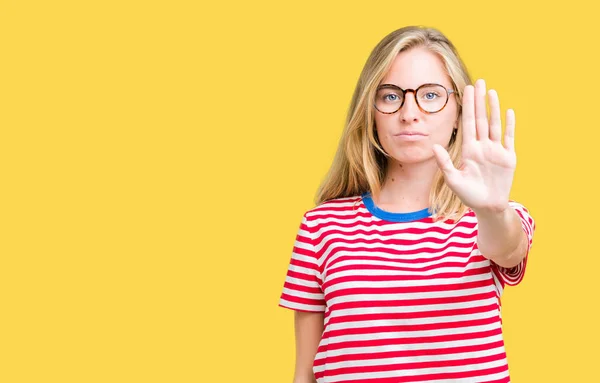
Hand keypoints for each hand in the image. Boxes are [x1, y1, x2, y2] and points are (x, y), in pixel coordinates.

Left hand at [432, 79, 516, 212]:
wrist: (488, 207)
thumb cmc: (468, 195)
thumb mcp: (453, 179)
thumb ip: (445, 163)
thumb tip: (434, 146)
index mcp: (468, 150)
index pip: (467, 123)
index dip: (467, 107)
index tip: (465, 90)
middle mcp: (482, 146)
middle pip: (480, 119)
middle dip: (479, 101)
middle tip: (478, 82)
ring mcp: (496, 150)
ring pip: (494, 124)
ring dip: (493, 108)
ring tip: (491, 91)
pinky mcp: (508, 157)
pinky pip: (509, 138)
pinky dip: (509, 125)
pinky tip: (508, 111)